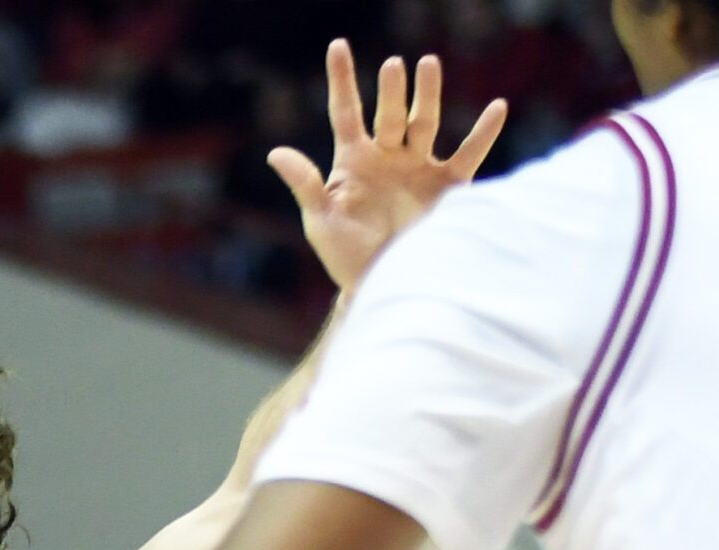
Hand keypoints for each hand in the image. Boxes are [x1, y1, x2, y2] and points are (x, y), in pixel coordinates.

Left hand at [271, 40, 507, 291]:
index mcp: (353, 160)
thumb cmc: (344, 253)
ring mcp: (419, 167)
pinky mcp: (447, 185)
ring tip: (427, 64)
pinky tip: (497, 107)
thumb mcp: (320, 219)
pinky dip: (483, 133)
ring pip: (424, 122)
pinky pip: (468, 154)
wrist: (381, 282)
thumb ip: (305, 184)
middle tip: (392, 66)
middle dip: (390, 91)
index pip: (345, 112)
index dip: (342, 79)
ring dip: (426, 96)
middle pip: (389, 114)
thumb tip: (275, 153)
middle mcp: (388, 156)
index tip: (338, 45)